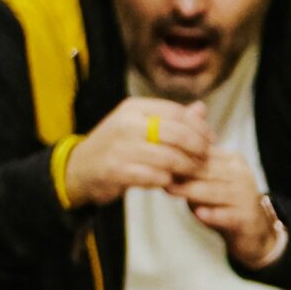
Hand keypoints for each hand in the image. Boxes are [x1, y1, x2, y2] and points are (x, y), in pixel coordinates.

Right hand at [62, 98, 209, 206]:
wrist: (80, 167)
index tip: (211, 139)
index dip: (199, 127)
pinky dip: (168, 180)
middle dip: (197, 147)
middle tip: (206, 157)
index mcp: (134, 108)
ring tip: (194, 171)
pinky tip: (172, 181)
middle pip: (176, 133)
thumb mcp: (140, 125)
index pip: (177, 112)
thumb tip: (201, 109)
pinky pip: (154, 176)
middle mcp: (127, 124)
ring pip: (168, 157)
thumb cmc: (118, 145)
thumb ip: (171, 119)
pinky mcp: (117, 170)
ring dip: (186, 167)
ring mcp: (120, 148)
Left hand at [170, 144, 282, 267]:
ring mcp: (246, 196)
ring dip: (191, 191)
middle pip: (208, 171)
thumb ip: (192, 173)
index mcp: (233, 161)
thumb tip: (162, 164)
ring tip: (170, 191)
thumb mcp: (209, 182)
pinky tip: (200, 214)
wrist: (253, 230)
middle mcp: (242, 175)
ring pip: (215, 191)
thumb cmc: (224, 203)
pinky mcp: (247, 217)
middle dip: (182, 173)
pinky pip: (227, 215)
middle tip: (158, 174)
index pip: (204, 155)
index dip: (181, 156)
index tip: (158, 158)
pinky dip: (213, 215)